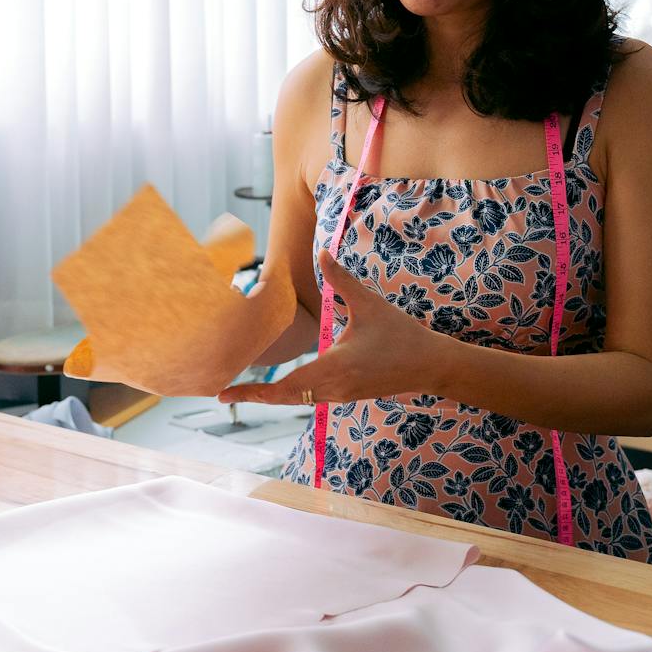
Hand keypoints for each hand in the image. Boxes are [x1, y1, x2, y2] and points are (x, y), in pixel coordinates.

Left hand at [218, 249, 428, 405]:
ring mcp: (340, 395)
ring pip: (297, 398)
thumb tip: (322, 253)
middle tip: (221, 393)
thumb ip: (342, 281)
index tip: (225, 394)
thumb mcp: (369, 305)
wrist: (431, 366)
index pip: (284, 386)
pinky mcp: (346, 395)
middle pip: (284, 397)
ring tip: (242, 391)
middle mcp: (332, 388)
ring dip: (271, 395)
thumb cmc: (401, 336)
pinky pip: (310, 396)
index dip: (253, 393)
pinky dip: (290, 393)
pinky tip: (277, 387)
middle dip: (254, 396)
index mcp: (333, 369)